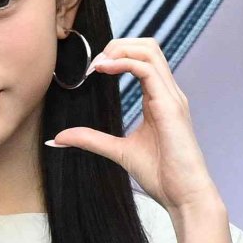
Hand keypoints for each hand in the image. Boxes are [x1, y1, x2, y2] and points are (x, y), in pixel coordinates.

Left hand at [46, 36, 215, 212]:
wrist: (185, 196)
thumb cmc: (162, 177)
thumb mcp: (118, 152)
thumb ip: (91, 139)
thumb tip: (57, 138)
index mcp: (160, 99)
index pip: (142, 58)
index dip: (116, 55)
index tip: (92, 70)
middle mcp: (168, 93)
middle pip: (148, 45)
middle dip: (117, 45)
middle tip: (94, 64)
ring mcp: (172, 97)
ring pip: (149, 50)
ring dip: (119, 50)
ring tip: (98, 65)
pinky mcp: (171, 106)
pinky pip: (147, 69)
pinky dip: (123, 63)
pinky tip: (104, 70)